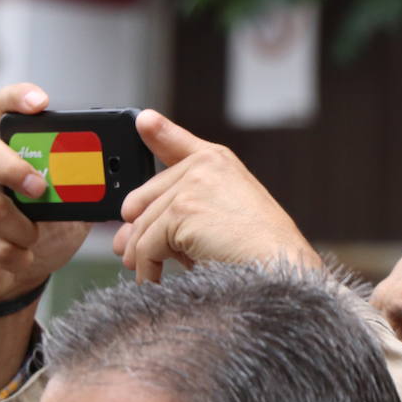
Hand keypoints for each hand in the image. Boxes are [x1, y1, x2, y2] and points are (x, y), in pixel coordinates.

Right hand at [0, 84, 90, 300]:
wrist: (13, 276)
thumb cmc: (43, 231)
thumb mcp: (72, 207)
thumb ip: (84, 188)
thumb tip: (114, 176)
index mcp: (15, 150)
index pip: (6, 108)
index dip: (18, 98)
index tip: (40, 103)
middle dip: (12, 167)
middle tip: (39, 189)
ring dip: (22, 228)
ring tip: (36, 238)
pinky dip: (14, 256)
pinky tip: (25, 258)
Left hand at [113, 110, 321, 281]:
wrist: (278, 266)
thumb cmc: (259, 251)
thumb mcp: (221, 220)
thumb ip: (176, 218)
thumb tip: (123, 239)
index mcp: (217, 163)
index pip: (178, 143)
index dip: (158, 132)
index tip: (143, 121)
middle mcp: (203, 166)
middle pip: (147, 198)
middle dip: (137, 230)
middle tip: (129, 253)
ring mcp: (191, 185)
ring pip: (142, 225)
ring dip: (140, 256)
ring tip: (146, 274)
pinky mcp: (181, 211)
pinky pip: (146, 245)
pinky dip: (146, 269)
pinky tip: (153, 280)